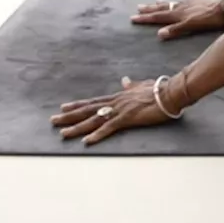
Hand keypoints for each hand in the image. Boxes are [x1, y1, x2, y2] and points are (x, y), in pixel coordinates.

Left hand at [51, 75, 184, 144]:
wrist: (170, 92)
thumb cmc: (159, 90)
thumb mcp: (142, 86)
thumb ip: (131, 85)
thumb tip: (125, 80)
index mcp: (118, 97)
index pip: (93, 102)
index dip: (77, 105)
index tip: (63, 107)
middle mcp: (115, 102)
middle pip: (87, 110)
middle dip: (69, 116)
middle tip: (53, 120)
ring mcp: (119, 110)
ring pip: (93, 120)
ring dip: (77, 127)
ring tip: (62, 133)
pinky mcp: (127, 119)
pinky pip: (108, 128)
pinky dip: (97, 135)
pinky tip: (86, 142)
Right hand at [131, 0, 223, 38]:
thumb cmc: (209, 19)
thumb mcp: (191, 26)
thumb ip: (176, 30)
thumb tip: (159, 34)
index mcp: (178, 14)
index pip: (158, 17)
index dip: (145, 18)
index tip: (133, 18)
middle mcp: (181, 6)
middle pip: (162, 8)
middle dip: (149, 10)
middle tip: (138, 8)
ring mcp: (189, 3)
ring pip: (172, 3)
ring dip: (162, 3)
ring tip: (154, 1)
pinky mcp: (198, 1)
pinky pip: (186, 0)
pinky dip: (181, 0)